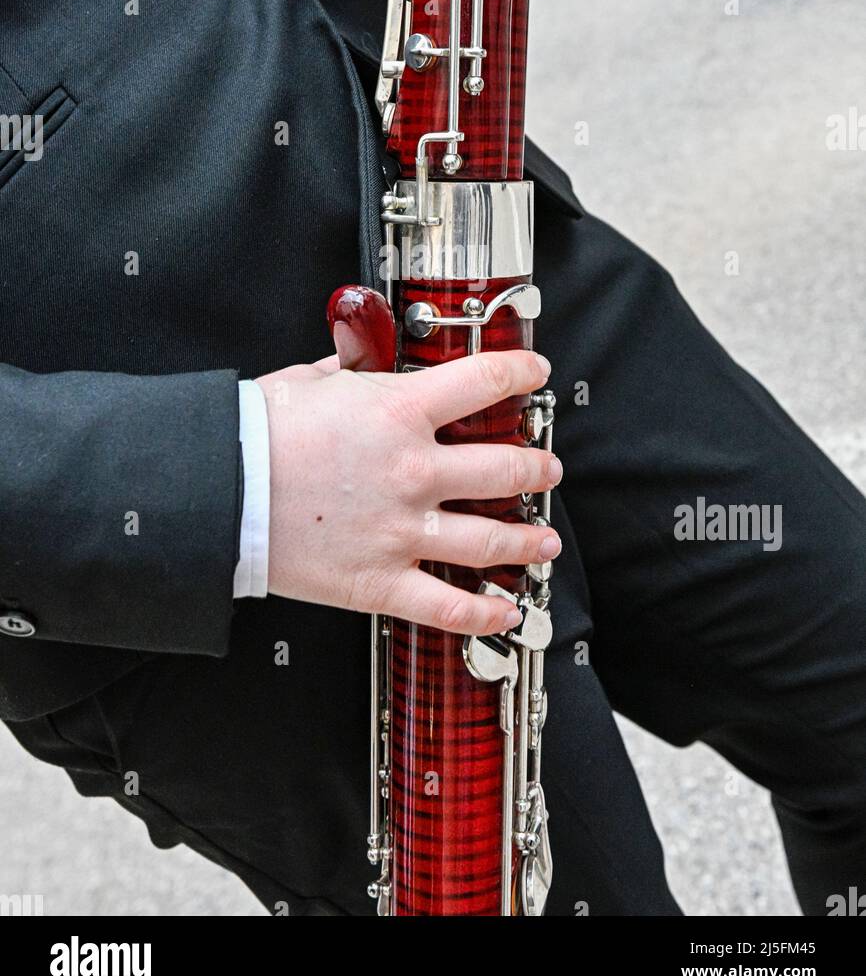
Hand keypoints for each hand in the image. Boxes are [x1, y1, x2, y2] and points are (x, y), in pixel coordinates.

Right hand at [260, 351, 562, 635]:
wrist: (219, 490)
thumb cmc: (257, 434)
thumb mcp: (311, 381)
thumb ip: (352, 372)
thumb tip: (364, 362)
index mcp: (401, 413)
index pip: (485, 382)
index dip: (522, 374)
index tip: (535, 376)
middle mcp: (414, 471)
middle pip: (506, 469)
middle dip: (538, 468)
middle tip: (547, 469)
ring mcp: (403, 531)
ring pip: (492, 541)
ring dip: (529, 540)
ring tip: (545, 540)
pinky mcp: (381, 581)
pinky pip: (448, 606)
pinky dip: (485, 613)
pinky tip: (505, 611)